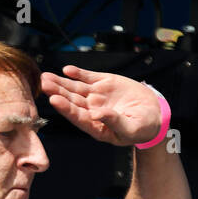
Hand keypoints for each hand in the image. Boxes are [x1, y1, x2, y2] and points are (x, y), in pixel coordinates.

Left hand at [40, 65, 161, 146]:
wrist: (153, 113)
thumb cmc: (143, 127)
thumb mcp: (131, 129)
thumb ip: (114, 122)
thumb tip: (96, 114)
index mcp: (97, 126)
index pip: (78, 117)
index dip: (66, 109)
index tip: (55, 100)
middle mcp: (92, 111)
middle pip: (71, 101)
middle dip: (57, 92)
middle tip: (44, 84)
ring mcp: (96, 96)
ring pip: (74, 89)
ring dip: (60, 82)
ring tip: (46, 76)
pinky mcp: (102, 83)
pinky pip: (87, 77)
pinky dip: (77, 73)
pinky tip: (67, 70)